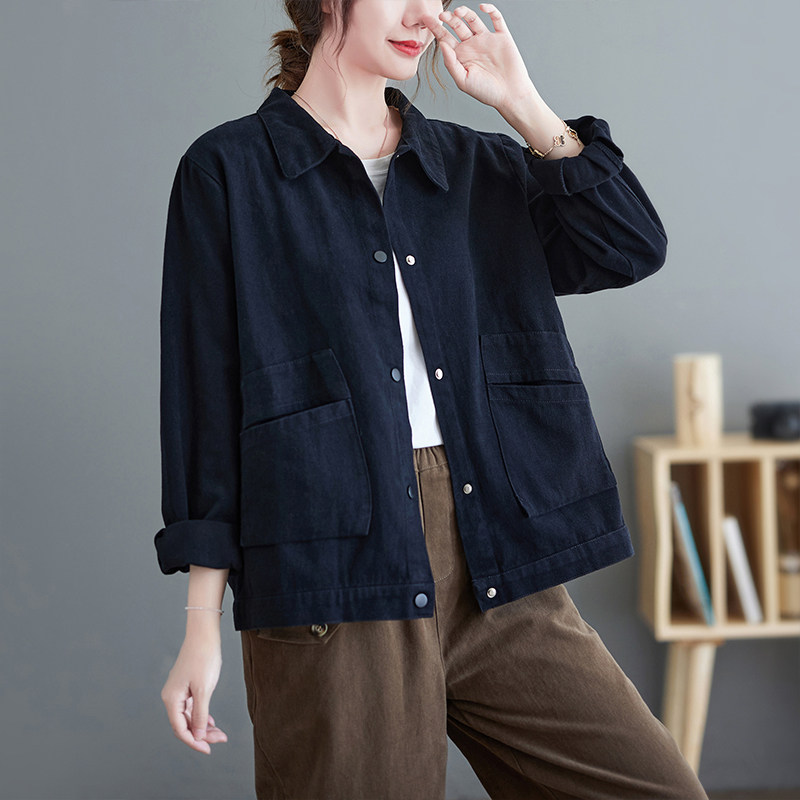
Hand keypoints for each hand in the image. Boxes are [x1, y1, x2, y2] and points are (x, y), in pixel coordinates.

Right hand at [161, 634, 228, 753]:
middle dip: (202, 734)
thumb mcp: (204, 690)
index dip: (194, 742)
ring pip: (190, 716)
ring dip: (204, 726)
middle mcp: (172, 697)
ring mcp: (178, 691)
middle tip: (221, 739)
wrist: (204, 635)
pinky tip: (212, 722)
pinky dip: (203, 715)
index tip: (209, 749)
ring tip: (220, 733)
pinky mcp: (186, 686)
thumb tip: (198, 735)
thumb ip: (201, 715)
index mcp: (172, 699)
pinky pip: (192, 707)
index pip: (180, 729)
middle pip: (185, 724)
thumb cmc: (203, 658)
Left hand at [422, 3, 538, 111]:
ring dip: (465, 12)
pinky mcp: (502, 36)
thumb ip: (451, 63)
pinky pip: (496, 18)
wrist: (510, 95)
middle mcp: (472, 45)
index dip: (436, 28)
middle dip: (449, 18)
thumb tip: (442, 44)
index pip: (445, 38)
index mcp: (461, 55)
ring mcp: (486, 39)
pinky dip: (491, 10)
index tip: (426, 19)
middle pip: (457, 25)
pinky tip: (483, 7)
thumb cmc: (486, 92)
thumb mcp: (463, 81)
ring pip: (473, 19)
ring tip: (458, 13)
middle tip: (442, 15)